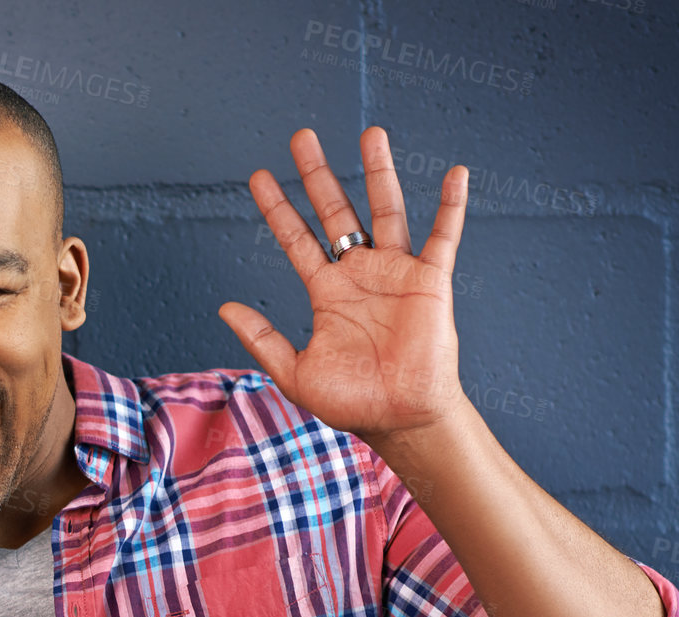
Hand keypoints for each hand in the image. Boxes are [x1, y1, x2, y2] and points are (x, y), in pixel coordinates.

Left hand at [218, 126, 471, 447]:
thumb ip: (261, 338)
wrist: (399, 420)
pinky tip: (455, 173)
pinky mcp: (431, 281)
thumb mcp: (294, 372)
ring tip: (369, 133)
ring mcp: (395, 272)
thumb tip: (223, 308)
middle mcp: (359, 273)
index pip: (296, 239)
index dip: (278, 208)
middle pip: (335, 212)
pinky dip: (451, 206)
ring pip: (385, 210)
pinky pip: (444, 236)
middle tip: (301, 137)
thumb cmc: (351, 403)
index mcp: (326, 292)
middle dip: (318, 175)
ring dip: (378, 172)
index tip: (260, 176)